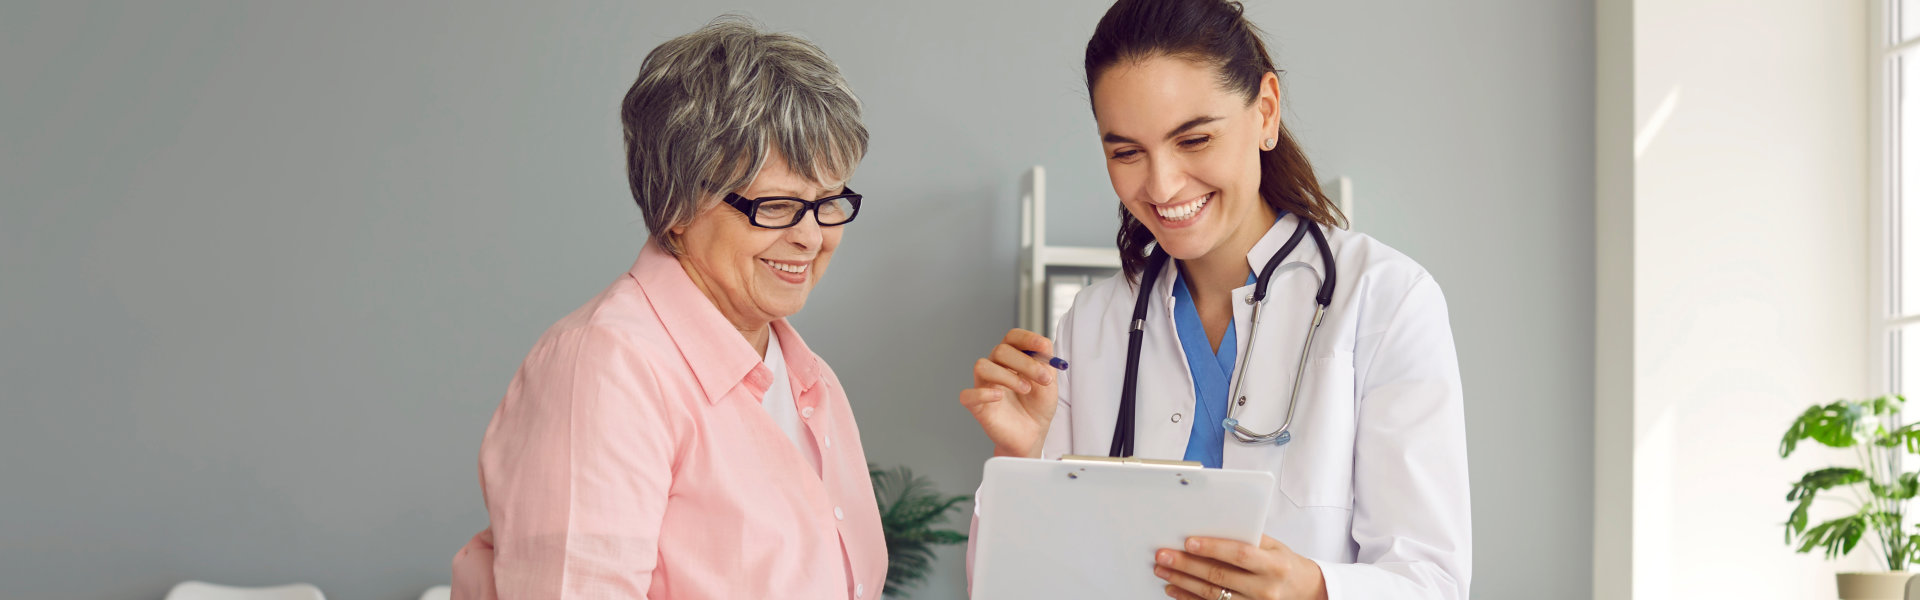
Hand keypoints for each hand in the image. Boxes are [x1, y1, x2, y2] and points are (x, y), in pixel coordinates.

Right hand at [957, 328, 1059, 457]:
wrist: (1033, 434)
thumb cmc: (1037, 407)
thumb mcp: (1049, 383)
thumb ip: (1046, 364)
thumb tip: (1044, 344)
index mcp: (1012, 358)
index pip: (1013, 337)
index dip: (1027, 338)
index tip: (1043, 346)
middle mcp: (996, 367)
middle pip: (1000, 350)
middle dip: (1025, 363)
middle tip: (1043, 378)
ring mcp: (984, 386)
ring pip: (982, 366)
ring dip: (1006, 376)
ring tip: (1025, 389)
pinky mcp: (977, 406)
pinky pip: (967, 395)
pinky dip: (982, 393)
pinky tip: (999, 397)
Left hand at [1153, 536, 1327, 599]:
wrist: (1303, 590)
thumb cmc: (1283, 563)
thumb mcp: (1273, 546)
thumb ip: (1246, 537)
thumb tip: (1209, 525)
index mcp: (1275, 565)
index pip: (1240, 555)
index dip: (1213, 548)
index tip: (1188, 541)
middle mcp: (1265, 589)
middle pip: (1220, 576)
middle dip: (1187, 565)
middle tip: (1163, 555)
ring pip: (1212, 595)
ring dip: (1183, 582)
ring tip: (1163, 570)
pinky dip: (1189, 599)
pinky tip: (1174, 589)